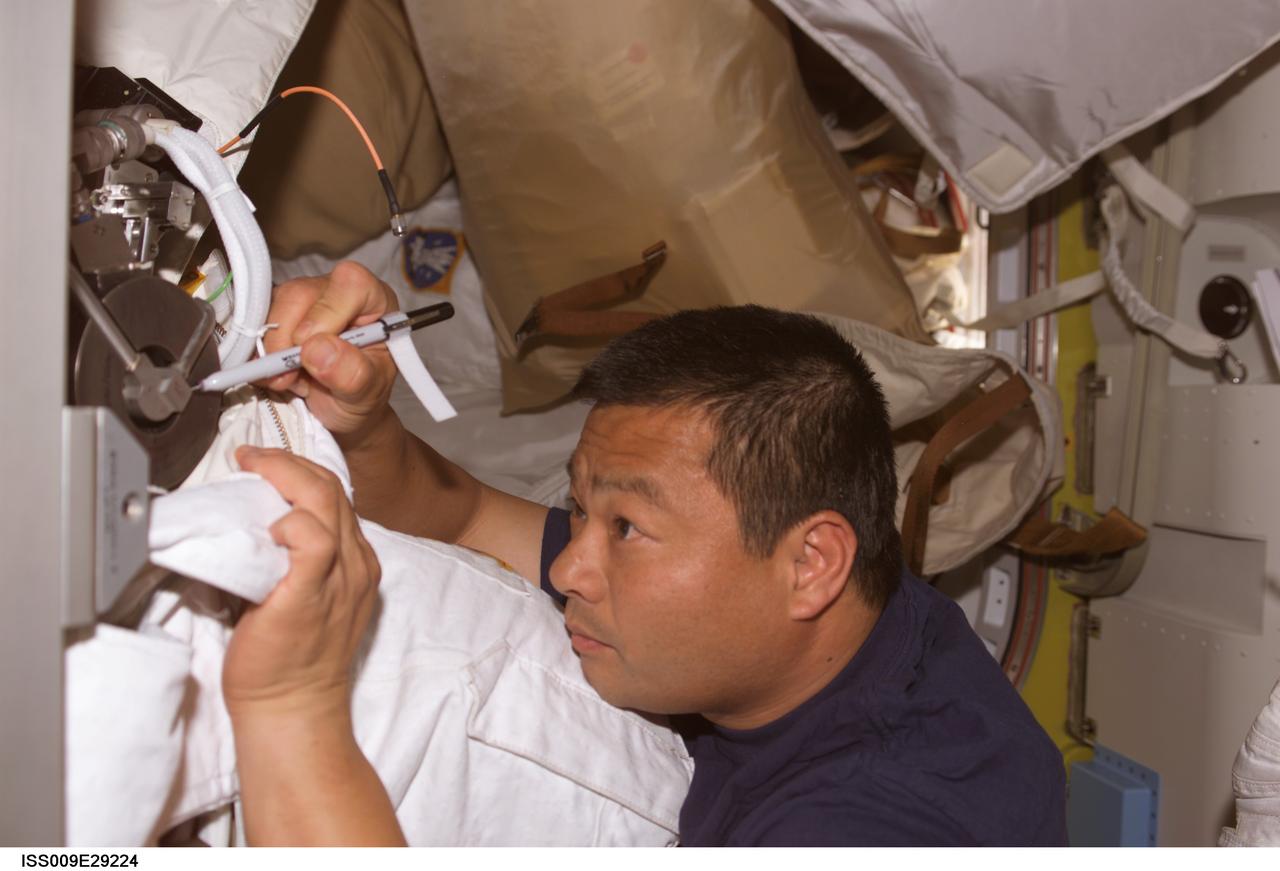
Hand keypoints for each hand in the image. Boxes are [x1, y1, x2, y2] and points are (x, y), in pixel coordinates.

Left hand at [223, 446, 381, 723]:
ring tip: (251, 472)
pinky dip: (290, 522)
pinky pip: (312, 538)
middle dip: (286, 462)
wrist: (292, 708)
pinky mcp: (312, 592)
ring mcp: (340, 578)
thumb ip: (292, 559)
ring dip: (283, 477)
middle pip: (330, 488)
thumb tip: (253, 523)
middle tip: (250, 458)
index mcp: (356, 561)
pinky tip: (268, 528)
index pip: (335, 495)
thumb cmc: (286, 660)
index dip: (297, 470)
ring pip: (324, 501)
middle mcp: (356, 564)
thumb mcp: (301, 595)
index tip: (262, 463)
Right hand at [263, 261, 399, 446]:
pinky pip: (255, 321)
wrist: (343, 409)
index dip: (327, 313)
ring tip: (292, 379)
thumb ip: (351, 373)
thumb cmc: (363, 394)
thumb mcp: (367, 393)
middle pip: (301, 294)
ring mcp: (306, 298)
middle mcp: (338, 292)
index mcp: (375, 302)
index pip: (352, 283)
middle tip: (293, 377)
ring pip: (273, 305)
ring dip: (272, 350)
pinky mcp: (279, 311)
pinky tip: (279, 372)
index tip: (314, 349)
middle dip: (289, 341)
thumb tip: (316, 349)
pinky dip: (259, 352)